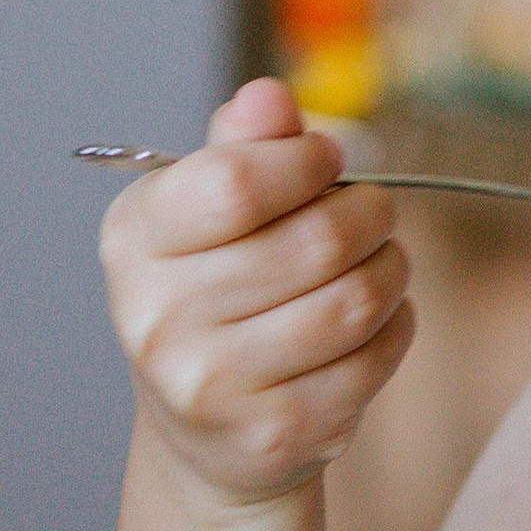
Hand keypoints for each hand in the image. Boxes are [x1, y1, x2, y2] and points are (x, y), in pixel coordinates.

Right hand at [98, 75, 413, 505]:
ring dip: (390, 269)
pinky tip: (377, 319)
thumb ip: (242, 149)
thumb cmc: (216, 293)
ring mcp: (212, 385)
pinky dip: (394, 327)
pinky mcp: (273, 432)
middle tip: (374, 212)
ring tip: (381, 260)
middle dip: (368, 213)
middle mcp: (158, 316)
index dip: (306, 161)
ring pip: (354, 302)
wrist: (207, 431)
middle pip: (314, 241)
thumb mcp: (209, 211)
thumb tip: (269, 98)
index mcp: (136, 239)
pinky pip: (371, 359)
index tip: (327, 160)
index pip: (237, 182)